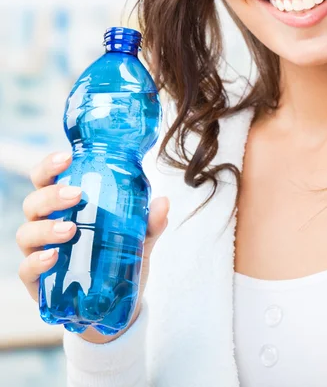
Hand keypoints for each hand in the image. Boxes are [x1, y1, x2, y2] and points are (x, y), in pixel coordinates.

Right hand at [16, 152, 169, 343]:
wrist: (115, 306)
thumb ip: (150, 222)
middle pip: (34, 202)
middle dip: (51, 195)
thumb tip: (163, 202)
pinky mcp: (38, 282)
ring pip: (27, 232)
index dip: (49, 165)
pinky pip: (26, 268)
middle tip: (77, 195)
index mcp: (64, 206)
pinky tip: (52, 257)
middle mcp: (46, 225)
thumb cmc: (119, 259)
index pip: (46, 179)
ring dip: (46, 228)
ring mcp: (39, 252)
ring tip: (71, 230)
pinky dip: (36, 261)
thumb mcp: (139, 239)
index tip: (67, 157)